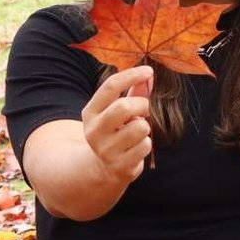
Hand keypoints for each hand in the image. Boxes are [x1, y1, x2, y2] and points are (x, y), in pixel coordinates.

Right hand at [81, 65, 153, 182]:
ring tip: (137, 132)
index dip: (132, 75)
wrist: (103, 168)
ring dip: (145, 126)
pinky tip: (136, 148)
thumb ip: (132, 93)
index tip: (149, 71)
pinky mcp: (120, 165)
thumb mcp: (115, 111)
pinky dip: (146, 143)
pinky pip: (145, 145)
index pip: (110, 86)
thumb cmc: (114, 131)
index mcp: (90, 112)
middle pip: (124, 107)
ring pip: (140, 127)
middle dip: (142, 105)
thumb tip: (149, 76)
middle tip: (144, 110)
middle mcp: (94, 131)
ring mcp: (106, 150)